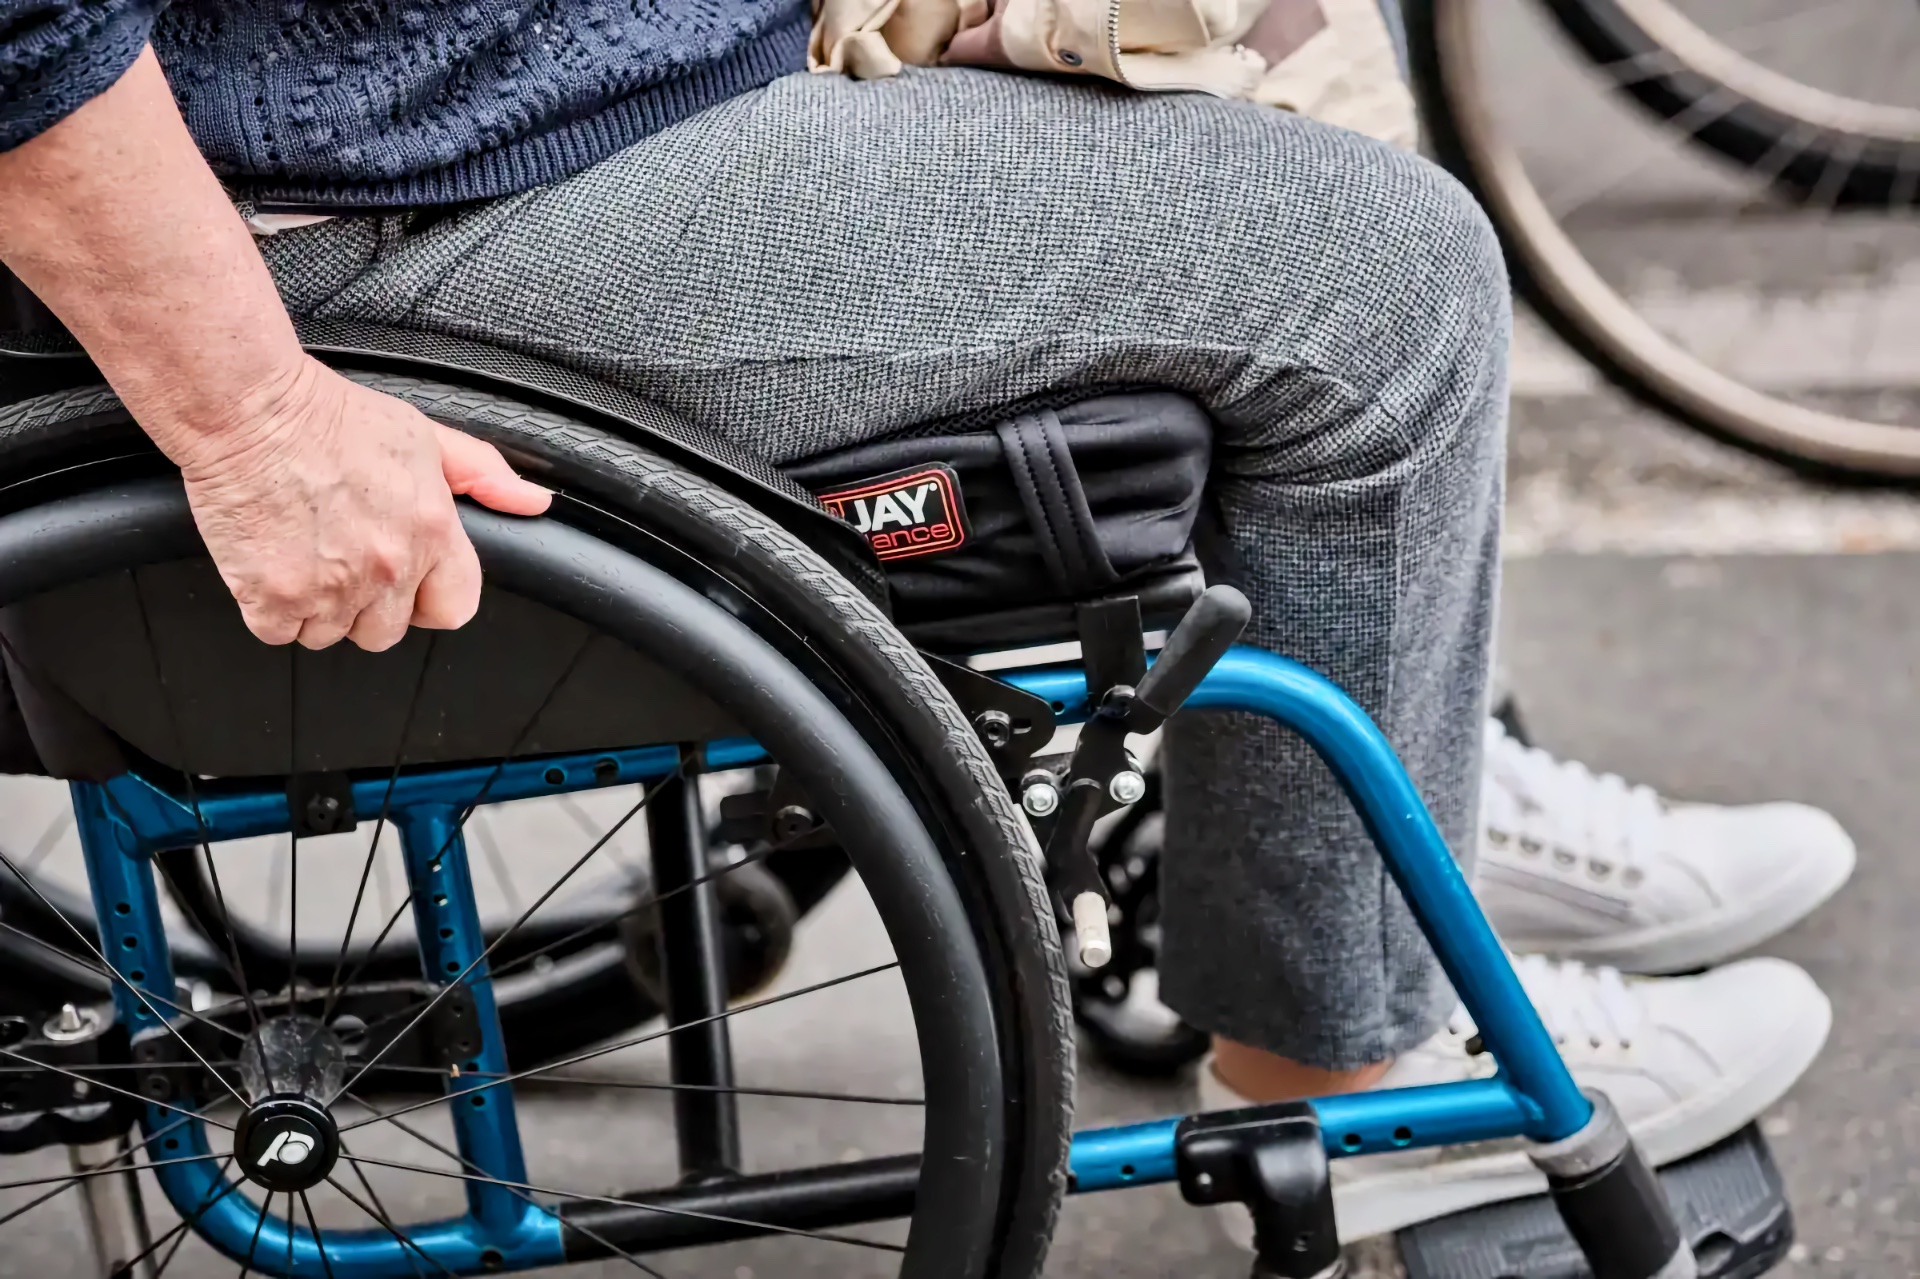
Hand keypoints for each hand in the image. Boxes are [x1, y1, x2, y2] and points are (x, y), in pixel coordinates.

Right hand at [176, 358, 551, 650]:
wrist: (246, 408)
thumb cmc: (328, 416)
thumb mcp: (424, 436)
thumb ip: (483, 473)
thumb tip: (531, 501)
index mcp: (431, 531)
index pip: (455, 608)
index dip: (430, 600)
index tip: (409, 583)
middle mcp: (386, 566)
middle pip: (388, 631)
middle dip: (369, 606)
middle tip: (343, 559)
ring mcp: (329, 588)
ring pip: (333, 635)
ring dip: (318, 608)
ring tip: (305, 554)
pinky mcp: (272, 598)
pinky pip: (280, 633)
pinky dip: (271, 610)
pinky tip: (271, 565)